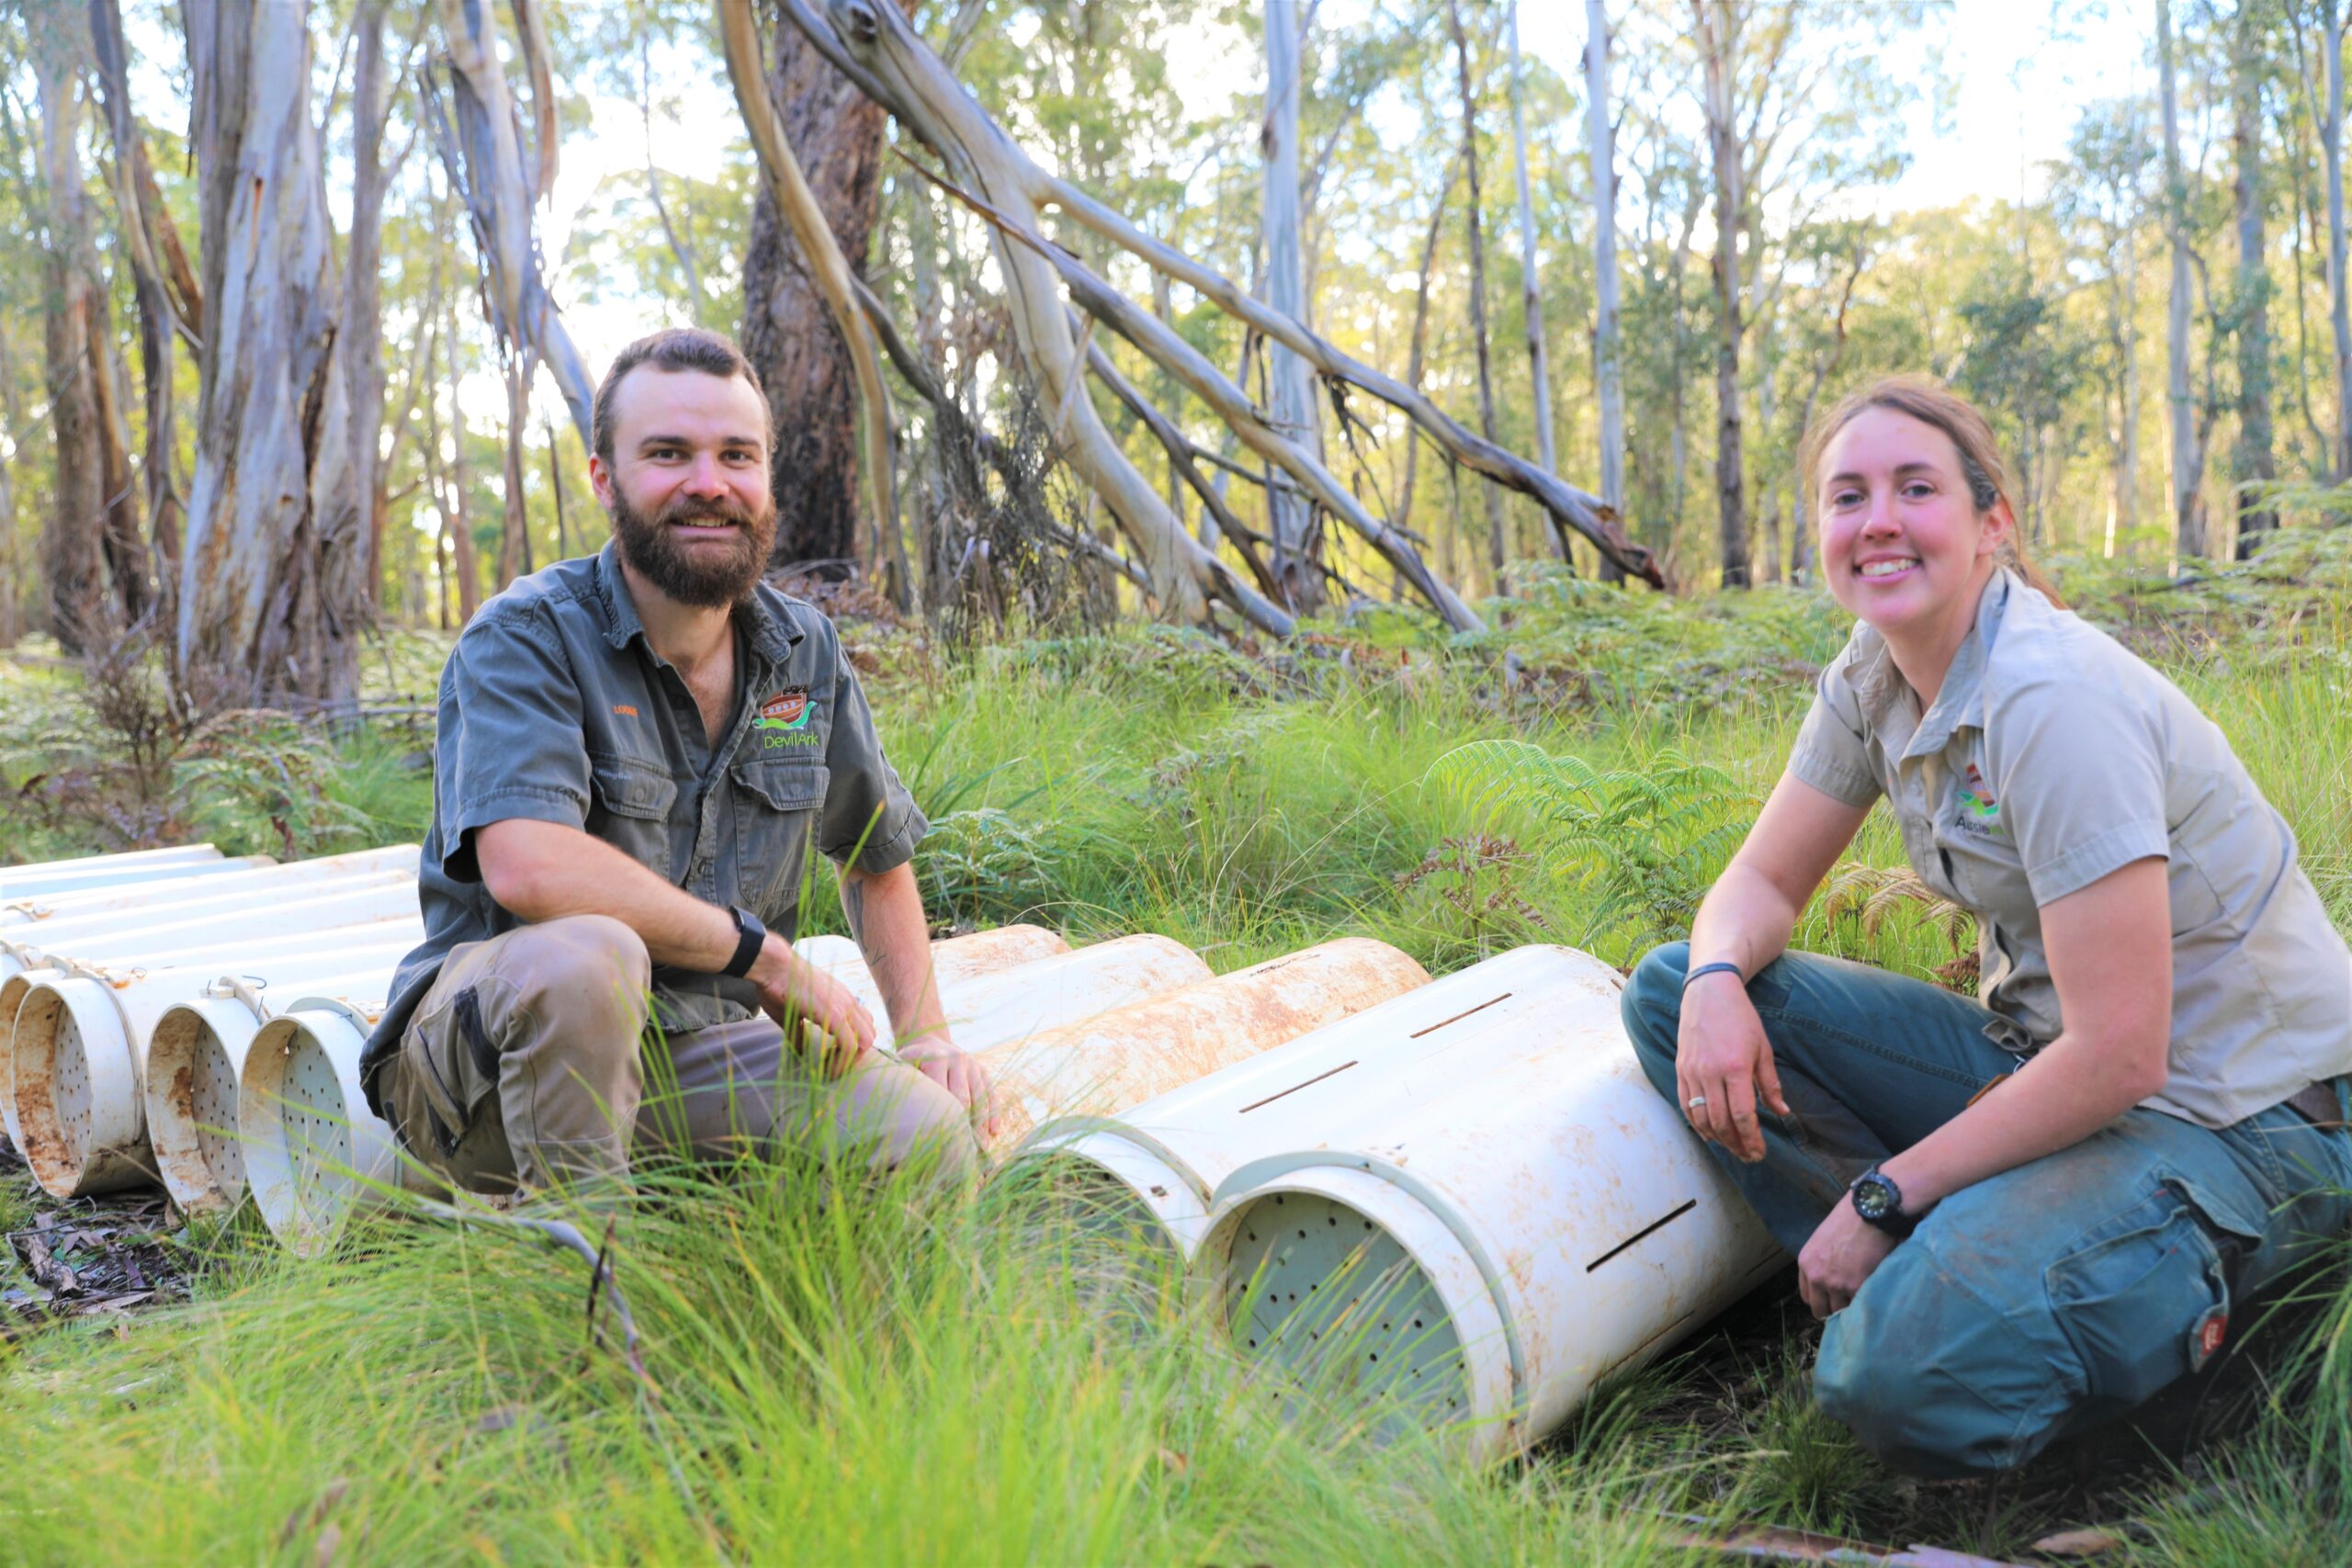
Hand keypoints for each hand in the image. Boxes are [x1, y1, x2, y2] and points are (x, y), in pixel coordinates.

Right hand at [748, 937, 875, 1076]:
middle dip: (855, 1055)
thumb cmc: (779, 985)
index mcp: (841, 998)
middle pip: (870, 1034)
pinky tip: (826, 1068)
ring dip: (851, 1060)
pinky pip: (850, 1046)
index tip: (830, 1056)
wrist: (773, 966)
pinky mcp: (835, 1015)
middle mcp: (848, 1001)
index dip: (851, 1045)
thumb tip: (800, 1050)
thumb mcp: (793, 1013)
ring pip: (866, 1041)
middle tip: (833, 1064)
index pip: (862, 1024)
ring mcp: (844, 1006)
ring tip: (830, 1068)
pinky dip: (841, 1062)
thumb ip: (800, 1033)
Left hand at [899, 1033, 998, 1139]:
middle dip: (964, 1126)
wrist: (929, 1040)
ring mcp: (972, 1065)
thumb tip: (894, 1117)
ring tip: (981, 1149)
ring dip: (982, 1125)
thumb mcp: (902, 1067)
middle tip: (963, 1151)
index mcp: (936, 1059)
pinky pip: (991, 1094)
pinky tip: (994, 1133)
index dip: (943, 1119)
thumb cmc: (910, 1062)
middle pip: (964, 1098)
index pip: (943, 1094)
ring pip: (981, 1099)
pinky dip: (994, 1114)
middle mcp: (958, 1060)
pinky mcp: (982, 1070)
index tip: (941, 1143)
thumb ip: (900, 1085)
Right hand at [1675, 969, 1790, 1161]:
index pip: (1743, 1115)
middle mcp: (1710, 1073)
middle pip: (1721, 1122)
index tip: (1760, 1152)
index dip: (1752, 1138)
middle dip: (1736, 1144)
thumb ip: (1770, 1084)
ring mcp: (1692, 1072)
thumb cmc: (1740, 1018)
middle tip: (1749, 1155)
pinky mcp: (1680, 1069)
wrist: (1708, 992)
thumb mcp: (1763, 1049)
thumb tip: (1782, 1112)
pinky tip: (1709, 1134)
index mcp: (1736, 1068)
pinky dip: (1696, 1124)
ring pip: (1700, 1118)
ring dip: (1717, 1139)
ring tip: (1732, 1147)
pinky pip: (1685, 1105)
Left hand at [1797, 1196, 1897, 1318]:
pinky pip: (1859, 1305)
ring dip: (1851, 1307)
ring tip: (1862, 1299)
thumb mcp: (1823, 1239)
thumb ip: (1822, 1261)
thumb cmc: (1850, 1219)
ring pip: (1841, 1311)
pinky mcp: (1856, 1287)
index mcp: (1806, 1263)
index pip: (1807, 1296)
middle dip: (1833, 1310)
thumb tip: (1831, 1277)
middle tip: (1847, 1307)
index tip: (1831, 1301)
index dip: (1820, 1300)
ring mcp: (1835, 1284)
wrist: (1869, 1211)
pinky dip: (1866, 1303)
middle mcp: (1817, 1276)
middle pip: (1820, 1309)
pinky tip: (1872, 1296)